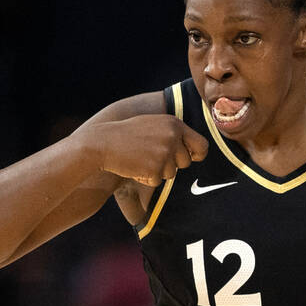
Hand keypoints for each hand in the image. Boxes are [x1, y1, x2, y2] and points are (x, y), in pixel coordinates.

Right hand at [80, 114, 208, 186]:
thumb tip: (195, 152)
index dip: (196, 154)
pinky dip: (146, 178)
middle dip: (171, 164)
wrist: (103, 143)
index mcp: (174, 124)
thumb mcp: (152, 125)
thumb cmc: (126, 135)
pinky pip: (157, 181)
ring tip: (140, 159)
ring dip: (157, 171)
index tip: (190, 158)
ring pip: (171, 173)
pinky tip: (134, 166)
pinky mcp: (155, 167)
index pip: (202, 145)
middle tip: (151, 157)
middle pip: (185, 162)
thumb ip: (172, 134)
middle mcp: (173, 137)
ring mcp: (164, 152)